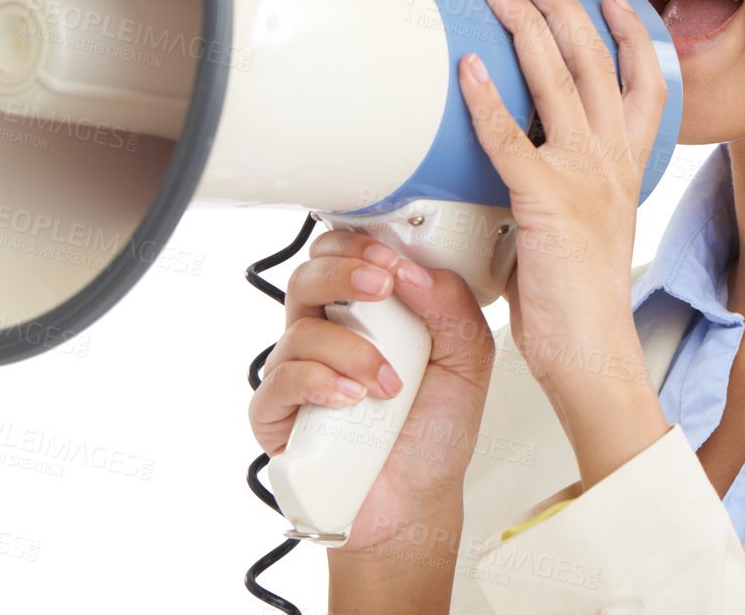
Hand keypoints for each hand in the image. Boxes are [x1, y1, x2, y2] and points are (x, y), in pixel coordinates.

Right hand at [248, 228, 494, 557]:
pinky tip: (350, 399)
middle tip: (382, 289)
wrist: (417, 498)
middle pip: (309, 275)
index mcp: (367, 311)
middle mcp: (327, 332)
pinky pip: (280, 380)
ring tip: (387, 384)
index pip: (344, 253)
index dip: (362, 246)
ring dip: (351, 349)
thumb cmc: (433, 429)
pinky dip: (318, 382)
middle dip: (345, 272)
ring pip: (300, 327)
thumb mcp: (467, 360)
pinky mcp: (277, 413)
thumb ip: (452, 307)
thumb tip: (417, 271)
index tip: (395, 262)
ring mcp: (298, 370)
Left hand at [458, 0, 670, 393]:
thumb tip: (522, 160)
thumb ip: (562, 188)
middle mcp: (612, 163)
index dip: (630, 31)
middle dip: (562, 4)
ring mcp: (583, 178)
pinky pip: (511, 136)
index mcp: (626, 169)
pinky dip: (486, 97)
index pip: (644, 82)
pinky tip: (467, 67)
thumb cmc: (580, 306)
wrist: (593, 359)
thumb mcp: (585, 231)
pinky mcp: (545, 201)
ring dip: (527, 24)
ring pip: (558, 78)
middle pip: (596, 59)